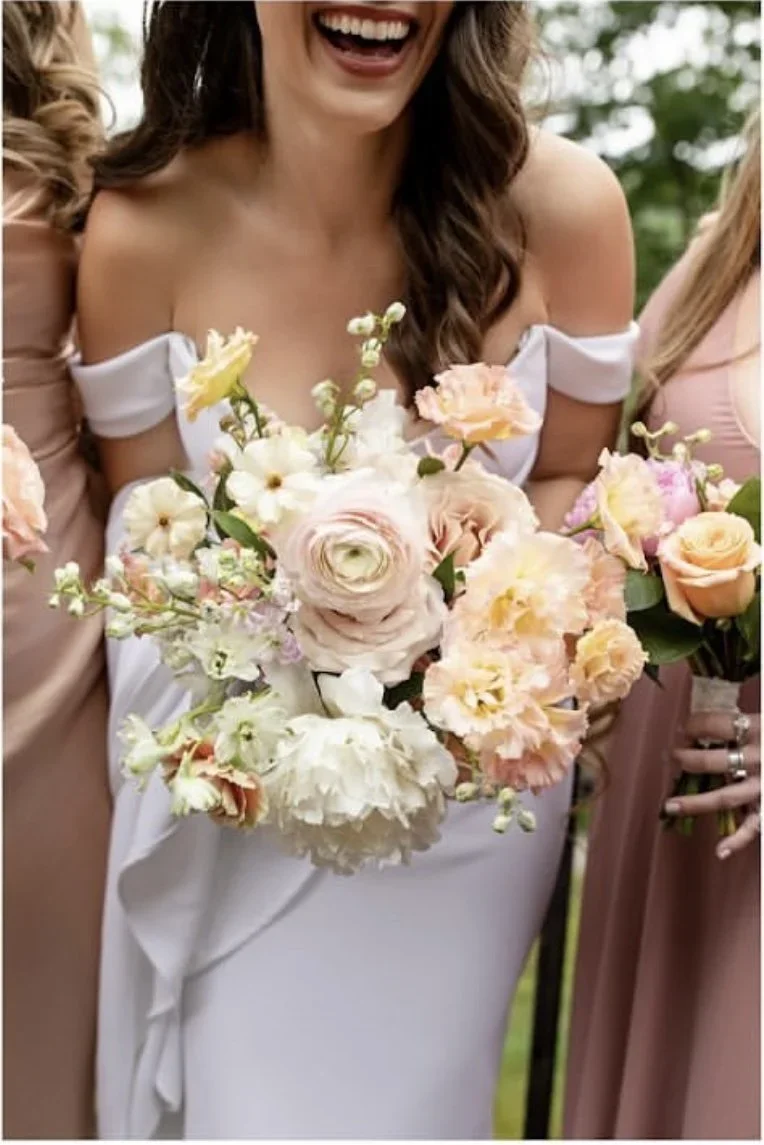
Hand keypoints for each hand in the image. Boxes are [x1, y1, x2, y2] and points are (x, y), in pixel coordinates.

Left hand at [664, 711, 760, 859]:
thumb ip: (747, 724)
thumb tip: (717, 724)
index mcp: (761, 729)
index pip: (718, 724)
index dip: (695, 725)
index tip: (685, 729)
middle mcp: (762, 758)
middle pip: (715, 760)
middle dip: (688, 759)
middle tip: (673, 756)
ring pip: (725, 797)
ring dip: (695, 802)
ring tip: (670, 804)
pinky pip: (754, 826)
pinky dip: (737, 841)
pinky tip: (719, 851)